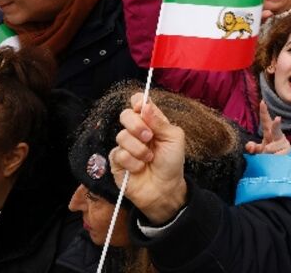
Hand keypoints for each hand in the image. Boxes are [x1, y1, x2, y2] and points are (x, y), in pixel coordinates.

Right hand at [109, 93, 187, 224]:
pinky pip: (118, 154)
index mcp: (151, 122)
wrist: (165, 189)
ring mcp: (125, 145)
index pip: (138, 102)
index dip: (138, 101)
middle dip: (137, 125)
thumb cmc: (171, 163)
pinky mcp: (116, 161)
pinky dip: (132, 162)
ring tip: (149, 159)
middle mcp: (136, 131)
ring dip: (138, 149)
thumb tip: (145, 105)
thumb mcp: (174, 139)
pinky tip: (139, 168)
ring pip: (122, 136)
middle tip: (149, 137)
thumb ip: (160, 122)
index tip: (141, 107)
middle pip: (125, 115)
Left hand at [244, 101, 290, 154]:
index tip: (262, 102)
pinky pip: (275, 156)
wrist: (283, 162)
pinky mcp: (288, 150)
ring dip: (266, 155)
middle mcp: (277, 135)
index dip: (264, 112)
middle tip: (278, 118)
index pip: (266, 121)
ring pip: (269, 149)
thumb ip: (252, 147)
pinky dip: (273, 159)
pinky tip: (277, 159)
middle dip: (276, 125)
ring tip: (270, 157)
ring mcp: (284, 142)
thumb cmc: (270, 153)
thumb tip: (250, 146)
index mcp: (269, 132)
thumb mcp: (259, 149)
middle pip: (275, 129)